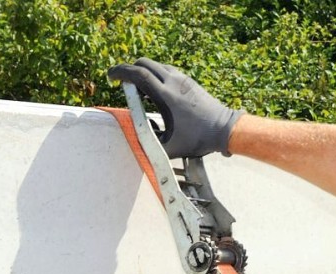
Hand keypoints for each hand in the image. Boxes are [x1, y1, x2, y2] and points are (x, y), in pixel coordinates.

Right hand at [107, 57, 243, 158]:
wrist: (225, 129)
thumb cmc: (199, 139)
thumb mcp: (171, 147)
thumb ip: (150, 145)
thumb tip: (134, 141)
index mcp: (166, 96)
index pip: (138, 74)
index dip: (120, 72)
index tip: (110, 76)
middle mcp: (174, 82)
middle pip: (144, 64)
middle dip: (129, 70)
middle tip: (122, 83)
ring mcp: (183, 79)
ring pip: (156, 65)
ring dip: (143, 72)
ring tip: (139, 89)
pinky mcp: (189, 81)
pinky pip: (166, 71)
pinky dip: (156, 74)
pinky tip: (156, 91)